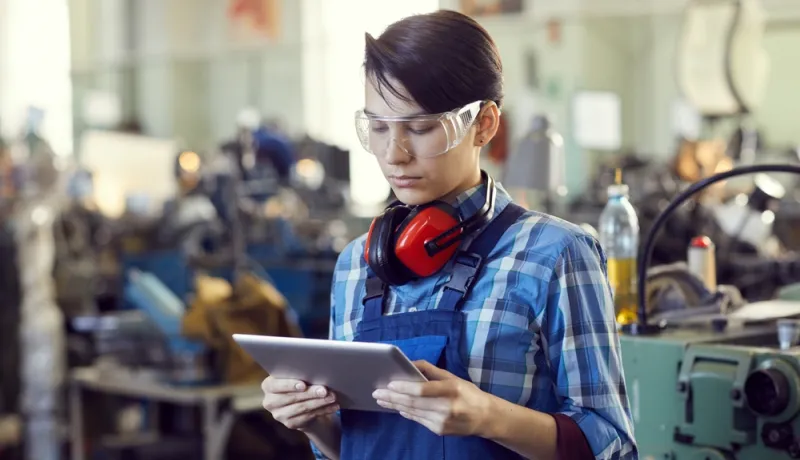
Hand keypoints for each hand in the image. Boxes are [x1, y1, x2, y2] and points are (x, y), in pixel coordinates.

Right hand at [261, 376, 338, 430]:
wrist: (300, 404)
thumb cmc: (299, 383)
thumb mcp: (296, 377)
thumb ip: (300, 374)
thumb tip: (316, 372)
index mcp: (268, 385)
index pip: (275, 385)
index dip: (289, 385)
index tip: (303, 385)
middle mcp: (270, 401)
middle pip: (291, 397)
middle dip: (310, 393)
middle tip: (325, 390)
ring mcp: (279, 415)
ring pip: (302, 408)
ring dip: (319, 402)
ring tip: (332, 397)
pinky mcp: (290, 423)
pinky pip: (308, 417)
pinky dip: (323, 410)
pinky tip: (333, 406)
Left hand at [372, 360, 494, 436]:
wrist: (484, 417)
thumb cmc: (467, 393)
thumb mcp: (453, 377)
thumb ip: (430, 370)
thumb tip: (409, 363)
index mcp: (451, 389)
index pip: (423, 389)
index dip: (404, 387)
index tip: (389, 384)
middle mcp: (446, 407)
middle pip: (414, 402)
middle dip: (392, 397)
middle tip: (377, 393)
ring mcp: (442, 421)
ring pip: (413, 412)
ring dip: (395, 405)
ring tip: (382, 400)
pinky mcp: (439, 430)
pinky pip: (418, 420)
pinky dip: (406, 412)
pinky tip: (397, 407)